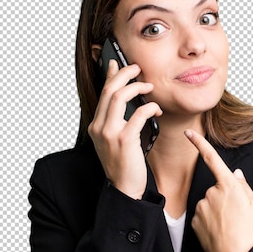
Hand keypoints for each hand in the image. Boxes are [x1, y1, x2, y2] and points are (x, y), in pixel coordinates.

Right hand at [88, 60, 161, 198]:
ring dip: (137, 87)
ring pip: (120, 97)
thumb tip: (125, 99)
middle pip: (109, 90)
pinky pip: (138, 114)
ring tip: (149, 87)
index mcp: (96, 126)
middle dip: (125, 74)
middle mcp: (99, 127)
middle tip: (137, 68)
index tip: (117, 63)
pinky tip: (156, 109)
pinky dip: (149, 107)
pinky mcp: (124, 140)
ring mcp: (109, 133)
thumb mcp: (115, 139)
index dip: (110, 75)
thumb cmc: (123, 164)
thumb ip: (117, 119)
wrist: (124, 189)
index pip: (102, 93)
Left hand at [184, 129, 252, 251]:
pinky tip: (219, 231)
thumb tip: (236, 175)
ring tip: (230, 226)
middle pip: (217, 188)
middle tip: (237, 215)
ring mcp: (201, 206)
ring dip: (217, 210)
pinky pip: (202, 215)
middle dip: (224, 197)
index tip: (188, 132)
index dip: (199, 143)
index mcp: (229, 185)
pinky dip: (209, 221)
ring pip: (209, 202)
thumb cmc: (251, 233)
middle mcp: (212, 193)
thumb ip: (244, 187)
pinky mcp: (194, 220)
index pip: (211, 158)